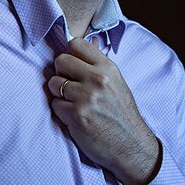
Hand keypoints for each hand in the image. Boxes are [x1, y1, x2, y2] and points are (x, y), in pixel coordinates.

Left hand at [48, 37, 159, 184]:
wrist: (131, 145)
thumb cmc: (122, 114)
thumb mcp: (117, 82)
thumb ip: (100, 62)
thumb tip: (90, 40)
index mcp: (108, 68)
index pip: (77, 43)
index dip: (70, 53)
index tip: (72, 64)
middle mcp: (97, 79)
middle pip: (60, 61)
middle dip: (60, 72)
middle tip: (68, 83)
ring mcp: (86, 98)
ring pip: (54, 83)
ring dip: (58, 93)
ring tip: (72, 101)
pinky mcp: (76, 116)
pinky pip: (55, 104)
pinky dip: (61, 110)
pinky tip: (74, 115)